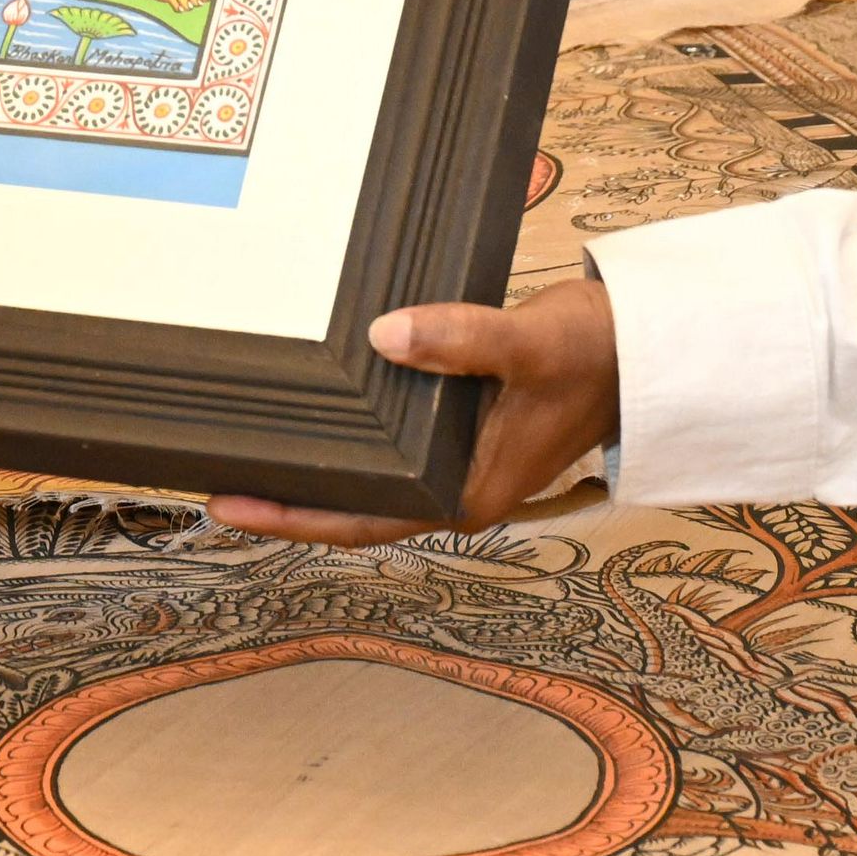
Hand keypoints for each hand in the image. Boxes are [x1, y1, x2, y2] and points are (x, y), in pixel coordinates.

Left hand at [208, 280, 619, 546]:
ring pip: (370, 475)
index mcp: (468, 494)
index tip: (226, 502)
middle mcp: (458, 488)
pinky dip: (350, 431)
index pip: (361, 519)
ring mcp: (460, 460)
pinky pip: (390, 441)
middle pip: (354, 506)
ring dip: (315, 465)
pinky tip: (316, 408)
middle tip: (209, 474)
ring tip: (244, 446)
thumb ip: (461, 340)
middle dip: (287, 496)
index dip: (290, 515)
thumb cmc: (596, 352)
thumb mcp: (528, 344)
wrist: (646, 344)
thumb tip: (385, 336)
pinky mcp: (463, 428)